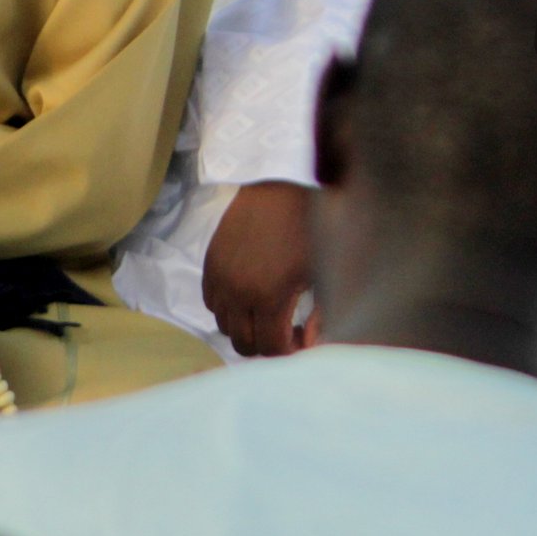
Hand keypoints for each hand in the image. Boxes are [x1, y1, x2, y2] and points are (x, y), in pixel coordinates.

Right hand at [203, 182, 314, 357]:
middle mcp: (239, 293)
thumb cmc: (312, 225)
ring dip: (246, 327)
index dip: (289, 351)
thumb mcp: (326, 270)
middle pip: (243, 344)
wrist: (280, 184)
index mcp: (271, 296)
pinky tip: (251, 294)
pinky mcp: (210, 265)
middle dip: (266, 344)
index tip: (301, 340)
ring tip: (268, 312)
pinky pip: (212, 303)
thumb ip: (320, 312)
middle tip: (286, 329)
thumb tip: (310, 339)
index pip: (271, 348)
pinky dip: (229, 308)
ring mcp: (220, 279)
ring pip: (224, 326)